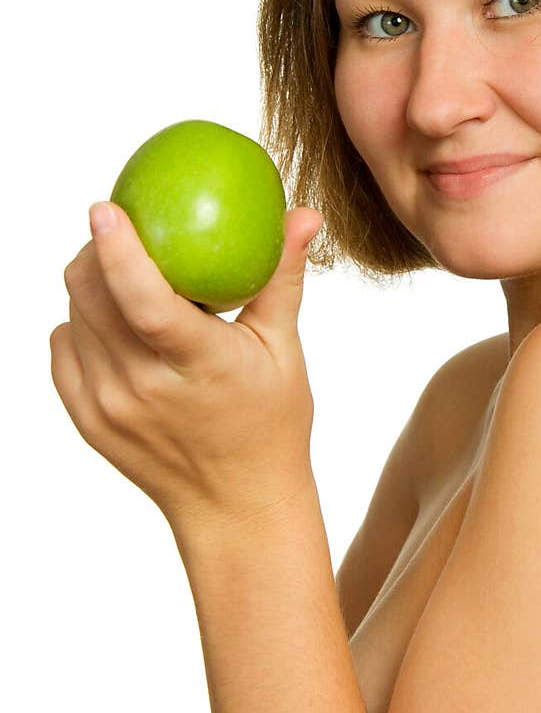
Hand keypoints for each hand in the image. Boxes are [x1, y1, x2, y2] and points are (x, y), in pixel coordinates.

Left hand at [50, 201, 323, 533]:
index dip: (118, 250)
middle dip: (98, 249)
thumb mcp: (283, 350)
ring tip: (131, 282)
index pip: (144, 302)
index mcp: (197, 365)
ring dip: (92, 285)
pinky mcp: (86, 419)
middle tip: (126, 230)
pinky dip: (82, 324)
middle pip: (90, 295)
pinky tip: (117, 325)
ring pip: (73, 315)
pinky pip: (64, 347)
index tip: (106, 206)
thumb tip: (304, 214)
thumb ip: (282, 276)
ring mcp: (106, 406)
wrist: (235, 505)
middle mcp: (140, 388)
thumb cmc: (270, 424)